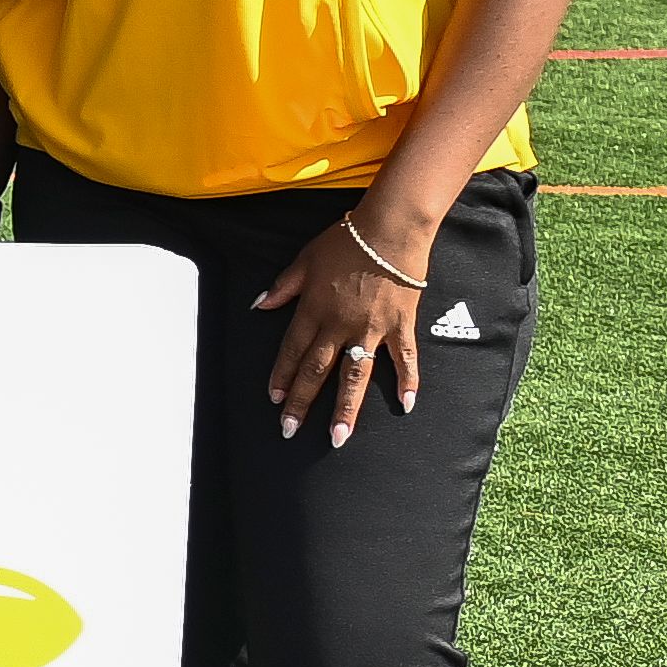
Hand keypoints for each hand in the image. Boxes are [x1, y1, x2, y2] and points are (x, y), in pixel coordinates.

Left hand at [254, 213, 434, 446]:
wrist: (390, 229)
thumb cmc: (345, 241)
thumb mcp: (304, 260)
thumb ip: (283, 287)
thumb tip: (258, 305)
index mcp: (313, 311)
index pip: (292, 351)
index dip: (281, 376)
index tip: (274, 400)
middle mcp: (339, 325)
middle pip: (316, 370)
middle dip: (302, 402)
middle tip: (289, 430)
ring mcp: (371, 329)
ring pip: (355, 375)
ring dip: (346, 408)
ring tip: (338, 437)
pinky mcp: (400, 325)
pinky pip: (404, 359)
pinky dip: (407, 381)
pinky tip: (405, 406)